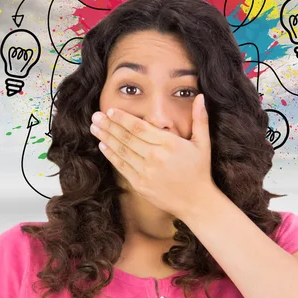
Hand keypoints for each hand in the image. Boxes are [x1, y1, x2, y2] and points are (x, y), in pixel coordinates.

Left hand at [89, 93, 217, 218]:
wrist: (196, 201)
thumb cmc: (199, 170)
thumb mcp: (203, 142)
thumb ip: (200, 118)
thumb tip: (201, 97)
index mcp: (169, 143)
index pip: (140, 127)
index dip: (123, 118)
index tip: (111, 110)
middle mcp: (155, 156)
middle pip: (127, 137)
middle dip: (109, 125)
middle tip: (96, 116)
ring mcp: (146, 172)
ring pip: (122, 151)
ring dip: (106, 138)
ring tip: (94, 127)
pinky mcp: (140, 184)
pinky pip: (122, 166)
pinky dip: (111, 155)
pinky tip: (103, 145)